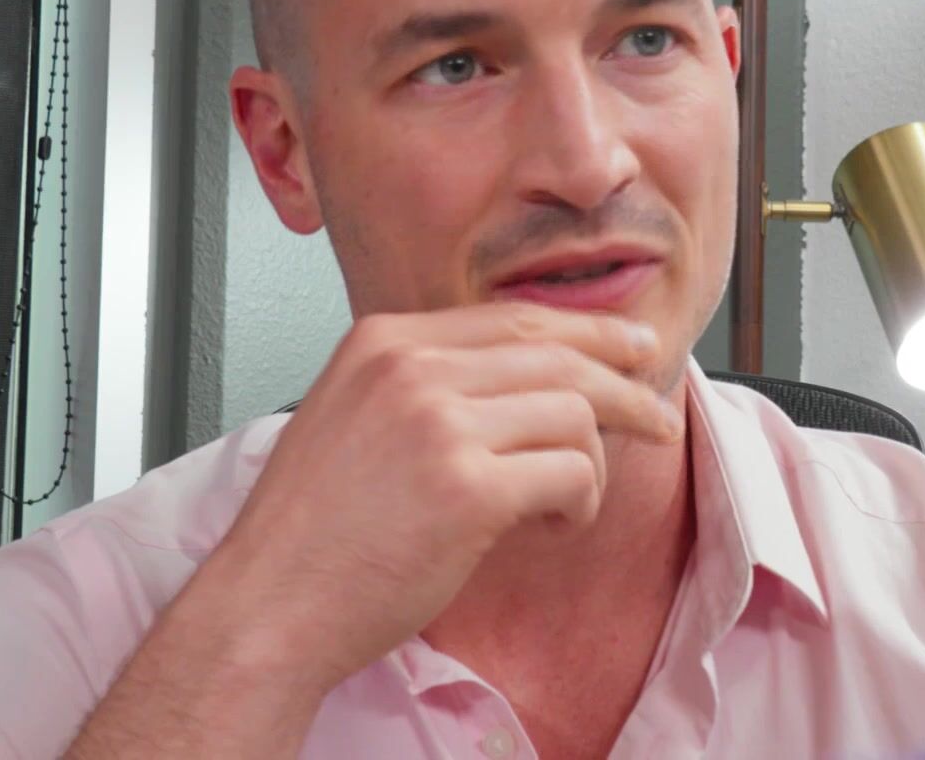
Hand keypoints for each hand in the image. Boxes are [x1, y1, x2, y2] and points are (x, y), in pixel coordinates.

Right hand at [178, 302, 675, 693]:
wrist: (266, 605)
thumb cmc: (313, 530)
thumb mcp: (356, 417)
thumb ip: (429, 384)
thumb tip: (533, 375)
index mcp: (383, 341)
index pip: (515, 318)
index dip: (587, 332)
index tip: (630, 347)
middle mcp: (412, 368)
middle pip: (559, 355)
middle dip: (625, 387)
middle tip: (658, 415)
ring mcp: (439, 423)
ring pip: (575, 414)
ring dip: (590, 465)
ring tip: (562, 504)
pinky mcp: (468, 488)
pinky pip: (572, 473)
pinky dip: (577, 505)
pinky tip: (548, 526)